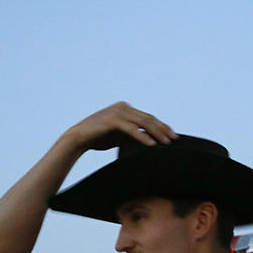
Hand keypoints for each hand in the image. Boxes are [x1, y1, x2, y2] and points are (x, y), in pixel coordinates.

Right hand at [63, 101, 177, 151]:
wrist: (78, 139)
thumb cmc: (98, 138)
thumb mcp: (120, 135)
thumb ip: (132, 133)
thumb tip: (149, 140)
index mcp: (125, 109)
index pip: (148, 117)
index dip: (162, 126)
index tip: (173, 135)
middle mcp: (123, 107)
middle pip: (148, 119)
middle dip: (163, 129)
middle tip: (175, 139)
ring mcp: (117, 112)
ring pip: (142, 123)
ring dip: (156, 133)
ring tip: (166, 143)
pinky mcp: (112, 120)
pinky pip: (131, 129)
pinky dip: (142, 137)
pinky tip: (151, 145)